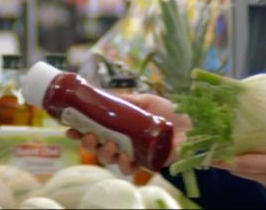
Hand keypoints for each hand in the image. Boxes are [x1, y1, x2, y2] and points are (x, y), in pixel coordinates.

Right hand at [67, 93, 188, 174]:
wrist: (197, 124)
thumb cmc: (173, 112)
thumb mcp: (145, 101)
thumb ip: (126, 101)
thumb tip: (103, 95)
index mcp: (121, 129)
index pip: (96, 132)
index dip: (80, 132)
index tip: (68, 129)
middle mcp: (125, 143)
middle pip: (98, 148)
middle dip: (88, 143)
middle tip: (88, 136)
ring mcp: (135, 155)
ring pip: (110, 160)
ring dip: (103, 153)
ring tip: (107, 145)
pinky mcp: (147, 164)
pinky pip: (129, 169)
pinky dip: (124, 164)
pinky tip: (125, 157)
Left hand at [215, 97, 265, 195]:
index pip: (243, 164)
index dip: (225, 157)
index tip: (209, 150)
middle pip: (240, 170)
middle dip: (226, 157)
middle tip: (215, 140)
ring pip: (247, 174)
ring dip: (237, 161)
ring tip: (227, 142)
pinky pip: (256, 175)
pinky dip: (249, 164)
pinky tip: (249, 150)